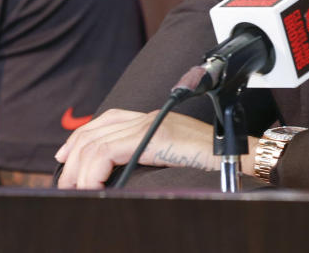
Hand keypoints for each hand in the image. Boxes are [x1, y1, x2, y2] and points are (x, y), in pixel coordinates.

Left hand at [54, 108, 215, 188]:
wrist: (243, 159)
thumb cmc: (215, 165)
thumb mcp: (173, 159)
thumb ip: (149, 159)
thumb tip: (120, 178)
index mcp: (152, 119)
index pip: (106, 120)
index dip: (80, 136)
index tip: (66, 158)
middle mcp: (147, 118)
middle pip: (94, 131)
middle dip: (73, 158)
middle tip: (65, 183)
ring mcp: (150, 125)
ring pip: (95, 143)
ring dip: (79, 170)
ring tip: (75, 191)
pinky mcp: (153, 138)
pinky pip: (107, 152)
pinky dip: (92, 172)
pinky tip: (90, 188)